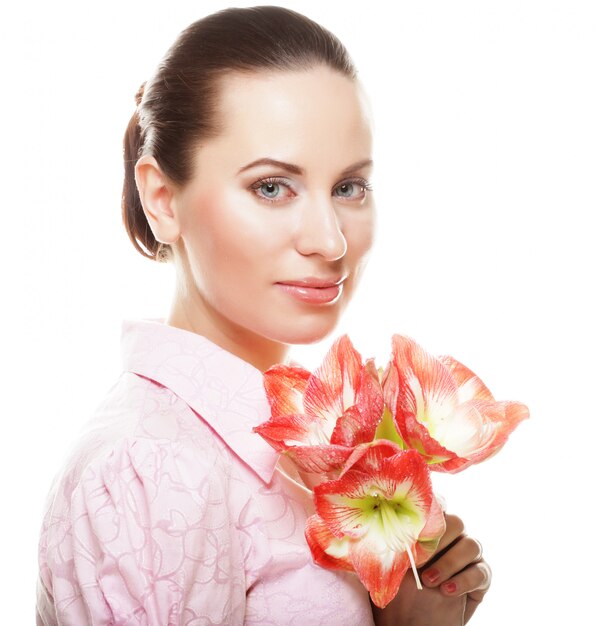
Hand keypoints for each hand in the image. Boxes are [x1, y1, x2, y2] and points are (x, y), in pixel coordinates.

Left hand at [371, 513, 490, 625]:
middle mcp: (453, 537)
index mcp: (431, 529)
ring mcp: (469, 555)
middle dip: (439, 539)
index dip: (432, 506)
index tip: (418, 517)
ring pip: (471, 544)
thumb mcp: (393, 566)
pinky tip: (446, 591)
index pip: (437, 507)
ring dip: (449, 562)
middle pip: (456, 522)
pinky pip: (481, 572)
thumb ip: (393, 545)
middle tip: (418, 559)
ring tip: (429, 581)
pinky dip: (464, 580)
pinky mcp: (481, 577)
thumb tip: (379, 526)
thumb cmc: (400, 591)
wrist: (414, 623)